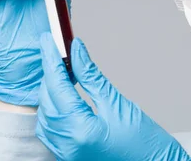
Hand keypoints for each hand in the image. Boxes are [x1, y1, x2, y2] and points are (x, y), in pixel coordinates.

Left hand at [36, 33, 190, 160]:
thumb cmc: (145, 144)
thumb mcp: (118, 104)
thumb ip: (92, 77)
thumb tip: (78, 52)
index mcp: (80, 130)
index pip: (57, 86)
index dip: (51, 60)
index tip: (48, 40)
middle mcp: (67, 145)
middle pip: (47, 100)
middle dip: (51, 74)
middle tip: (59, 51)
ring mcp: (65, 153)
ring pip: (45, 115)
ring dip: (51, 91)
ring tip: (63, 71)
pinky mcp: (68, 156)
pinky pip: (50, 129)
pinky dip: (53, 109)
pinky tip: (63, 96)